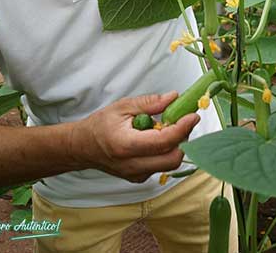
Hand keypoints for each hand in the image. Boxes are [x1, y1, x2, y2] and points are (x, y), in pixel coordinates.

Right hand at [68, 92, 199, 182]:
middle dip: (183, 139)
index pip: (163, 141)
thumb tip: (173, 98)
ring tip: (167, 127)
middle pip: (172, 159)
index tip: (192, 115)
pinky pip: (161, 166)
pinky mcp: (139, 178)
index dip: (182, 128)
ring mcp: (136, 175)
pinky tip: (157, 138)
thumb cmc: (100, 124)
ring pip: (169, 164)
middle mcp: (133, 165)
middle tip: (182, 120)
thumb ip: (149, 103)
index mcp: (127, 145)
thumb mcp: (122, 106)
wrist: (83, 147)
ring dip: (175, 145)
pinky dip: (165, 152)